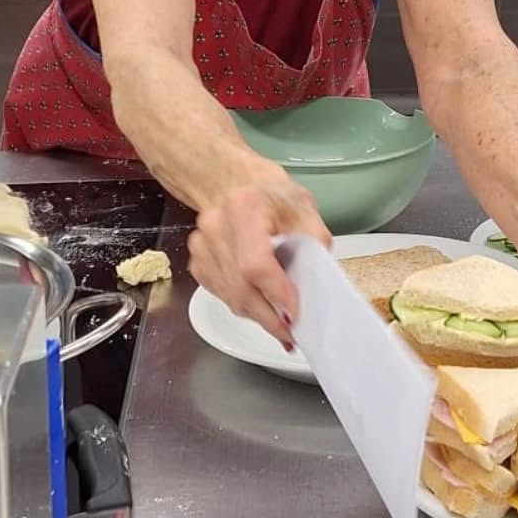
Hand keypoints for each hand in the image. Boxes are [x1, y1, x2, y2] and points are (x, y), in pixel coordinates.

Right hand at [188, 174, 330, 346]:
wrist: (233, 183)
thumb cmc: (270, 194)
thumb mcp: (303, 206)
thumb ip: (314, 239)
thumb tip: (319, 277)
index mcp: (244, 208)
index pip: (255, 263)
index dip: (275, 292)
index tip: (294, 312)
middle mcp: (216, 228)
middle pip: (240, 286)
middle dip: (270, 317)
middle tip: (292, 335)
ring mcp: (202, 247)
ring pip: (230, 296)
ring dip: (258, 316)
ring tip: (282, 327)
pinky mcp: (198, 262)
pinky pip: (222, 294)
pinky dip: (244, 306)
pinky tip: (262, 309)